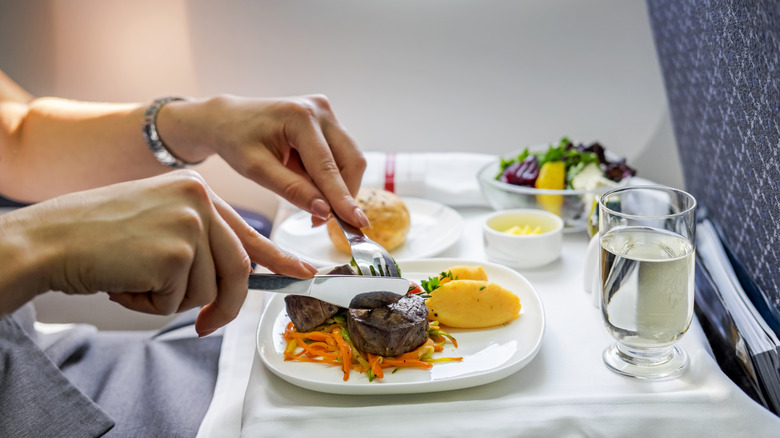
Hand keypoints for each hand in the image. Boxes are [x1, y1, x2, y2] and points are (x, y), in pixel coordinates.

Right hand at [0, 171, 316, 334]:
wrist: (50, 238)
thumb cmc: (98, 236)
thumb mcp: (158, 222)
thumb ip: (199, 242)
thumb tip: (236, 278)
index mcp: (197, 190)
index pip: (247, 233)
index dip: (277, 258)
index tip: (302, 272)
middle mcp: (201, 200)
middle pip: (237, 269)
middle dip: (225, 306)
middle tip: (206, 327)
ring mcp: (190, 224)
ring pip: (206, 290)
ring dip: (169, 300)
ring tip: (133, 277)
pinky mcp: (176, 253)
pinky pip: (178, 302)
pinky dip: (150, 305)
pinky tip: (124, 281)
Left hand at [159, 95, 368, 227]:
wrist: (228, 119)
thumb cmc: (236, 141)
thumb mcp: (256, 170)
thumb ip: (292, 190)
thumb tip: (325, 211)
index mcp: (300, 116)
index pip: (327, 166)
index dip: (342, 198)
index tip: (357, 224)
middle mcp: (320, 109)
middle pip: (351, 160)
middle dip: (344, 194)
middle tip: (327, 221)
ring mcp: (327, 113)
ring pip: (351, 160)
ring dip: (339, 188)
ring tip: (315, 206)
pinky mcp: (328, 122)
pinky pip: (341, 156)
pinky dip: (332, 178)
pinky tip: (313, 189)